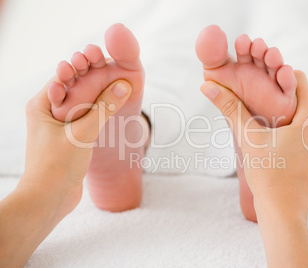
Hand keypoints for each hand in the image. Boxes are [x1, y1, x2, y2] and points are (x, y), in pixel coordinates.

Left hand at [0, 78, 131, 266]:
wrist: (49, 200)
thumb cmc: (58, 166)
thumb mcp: (83, 133)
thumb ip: (105, 108)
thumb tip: (124, 85)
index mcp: (41, 105)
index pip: (64, 76)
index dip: (84, 66)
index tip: (105, 59)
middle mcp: (48, 112)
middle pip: (75, 88)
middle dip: (95, 79)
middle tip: (116, 69)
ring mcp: (60, 125)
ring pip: (83, 104)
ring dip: (100, 96)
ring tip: (120, 85)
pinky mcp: (70, 138)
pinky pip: (87, 118)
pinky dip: (100, 112)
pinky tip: (115, 107)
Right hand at [201, 71, 307, 218]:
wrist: (283, 213)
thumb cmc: (268, 176)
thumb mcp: (248, 138)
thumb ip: (231, 108)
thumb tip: (207, 85)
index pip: (298, 78)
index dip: (277, 75)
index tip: (260, 80)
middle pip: (301, 97)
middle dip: (279, 96)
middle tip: (256, 97)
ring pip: (303, 115)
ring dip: (285, 113)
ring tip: (263, 119)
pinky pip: (307, 131)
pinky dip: (292, 128)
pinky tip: (274, 137)